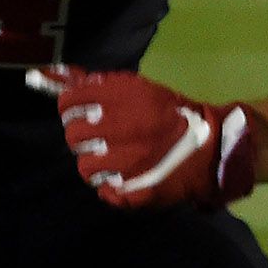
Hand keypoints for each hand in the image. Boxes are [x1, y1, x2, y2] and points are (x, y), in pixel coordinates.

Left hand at [40, 66, 256, 209]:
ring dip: (95, 163)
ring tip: (112, 160)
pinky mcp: (134, 190)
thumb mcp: (140, 89)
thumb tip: (56, 75)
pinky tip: (124, 178)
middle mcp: (121, 127)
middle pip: (73, 136)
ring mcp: (127, 162)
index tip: (78, 112)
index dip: (70, 108)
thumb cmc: (172, 112)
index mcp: (124, 97)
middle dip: (82, 136)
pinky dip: (111, 187)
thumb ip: (100, 84)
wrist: (210, 146)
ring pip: (86, 167)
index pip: (70, 102)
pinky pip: (104, 192)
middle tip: (98, 137)